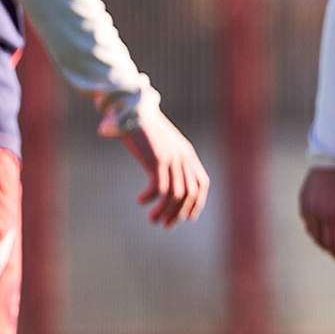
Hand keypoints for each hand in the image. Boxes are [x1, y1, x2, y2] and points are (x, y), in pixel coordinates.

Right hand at [118, 105, 209, 227]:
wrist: (132, 109)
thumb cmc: (142, 126)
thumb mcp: (161, 144)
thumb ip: (165, 161)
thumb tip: (159, 186)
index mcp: (187, 154)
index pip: (201, 183)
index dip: (196, 203)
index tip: (186, 217)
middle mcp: (183, 157)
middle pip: (190, 193)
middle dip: (179, 212)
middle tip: (165, 224)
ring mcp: (172, 158)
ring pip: (175, 194)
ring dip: (164, 211)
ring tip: (153, 219)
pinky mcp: (157, 160)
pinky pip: (159, 188)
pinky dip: (151, 198)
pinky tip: (140, 201)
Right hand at [298, 166, 334, 260]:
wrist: (330, 160)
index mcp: (329, 215)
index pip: (329, 241)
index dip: (334, 252)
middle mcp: (315, 213)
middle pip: (317, 239)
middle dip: (326, 247)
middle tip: (334, 251)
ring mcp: (306, 206)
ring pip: (309, 230)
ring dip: (317, 238)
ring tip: (326, 240)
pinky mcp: (301, 200)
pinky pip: (304, 219)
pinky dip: (311, 226)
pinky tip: (318, 226)